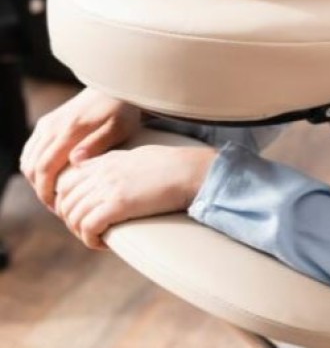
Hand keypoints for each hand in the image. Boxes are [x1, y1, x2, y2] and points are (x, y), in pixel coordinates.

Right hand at [19, 87, 141, 208]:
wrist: (115, 87)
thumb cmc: (122, 110)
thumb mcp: (118, 128)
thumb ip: (97, 144)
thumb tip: (74, 160)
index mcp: (69, 131)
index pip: (45, 169)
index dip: (47, 192)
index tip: (57, 207)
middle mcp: (52, 127)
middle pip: (32, 167)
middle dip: (40, 190)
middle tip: (57, 205)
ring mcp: (47, 124)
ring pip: (28, 159)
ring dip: (36, 179)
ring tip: (55, 193)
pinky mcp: (47, 122)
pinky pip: (31, 149)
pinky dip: (35, 166)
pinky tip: (50, 176)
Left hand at [54, 144, 216, 249]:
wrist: (192, 171)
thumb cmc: (175, 166)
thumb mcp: (139, 156)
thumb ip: (117, 163)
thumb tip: (106, 174)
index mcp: (107, 160)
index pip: (67, 182)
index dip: (67, 203)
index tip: (80, 216)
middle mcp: (103, 172)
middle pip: (66, 201)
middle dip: (71, 221)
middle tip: (88, 232)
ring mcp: (109, 187)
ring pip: (74, 216)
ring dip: (81, 233)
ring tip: (97, 239)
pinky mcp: (118, 204)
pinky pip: (88, 226)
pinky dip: (91, 239)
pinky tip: (104, 244)